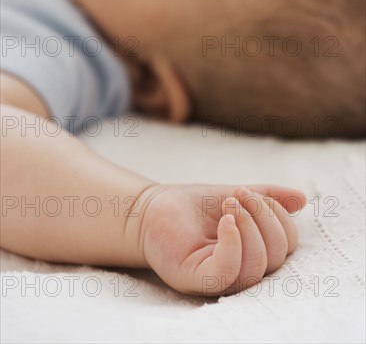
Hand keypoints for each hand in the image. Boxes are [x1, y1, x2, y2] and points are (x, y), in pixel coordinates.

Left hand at [139, 183, 305, 295]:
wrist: (153, 207)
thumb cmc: (195, 205)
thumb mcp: (238, 196)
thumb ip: (268, 198)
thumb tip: (303, 200)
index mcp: (254, 252)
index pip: (286, 244)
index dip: (277, 216)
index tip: (250, 192)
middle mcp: (241, 270)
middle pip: (276, 256)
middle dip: (264, 216)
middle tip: (239, 194)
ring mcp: (220, 278)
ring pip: (256, 266)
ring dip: (249, 225)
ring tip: (229, 203)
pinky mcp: (198, 279)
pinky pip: (228, 271)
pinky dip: (233, 242)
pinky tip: (226, 220)